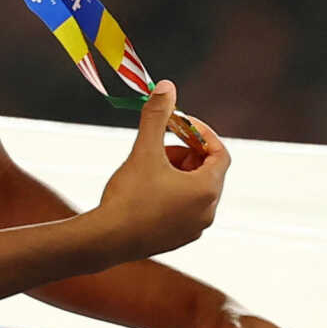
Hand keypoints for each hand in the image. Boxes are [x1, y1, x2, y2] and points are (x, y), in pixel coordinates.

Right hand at [93, 81, 230, 260]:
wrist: (105, 241)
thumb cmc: (128, 196)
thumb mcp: (144, 150)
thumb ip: (157, 117)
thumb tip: (166, 87)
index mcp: (208, 190)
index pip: (221, 154)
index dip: (203, 134)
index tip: (181, 125)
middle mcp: (208, 212)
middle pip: (208, 171)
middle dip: (186, 153)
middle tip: (161, 144)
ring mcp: (194, 229)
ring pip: (195, 190)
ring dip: (178, 172)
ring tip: (149, 166)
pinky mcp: (178, 240)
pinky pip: (184, 209)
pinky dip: (172, 193)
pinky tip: (145, 190)